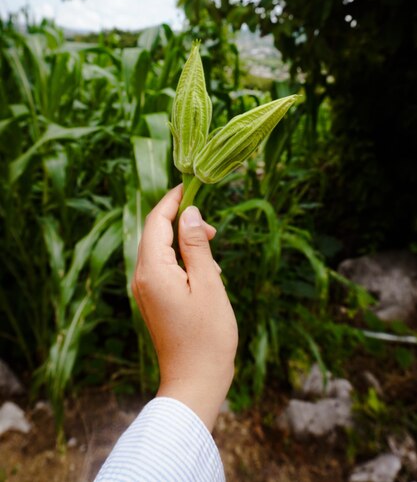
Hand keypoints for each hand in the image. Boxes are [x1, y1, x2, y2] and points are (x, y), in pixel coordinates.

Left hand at [131, 184, 237, 431]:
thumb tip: (189, 212)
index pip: (156, 221)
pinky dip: (183, 261)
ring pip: (161, 250)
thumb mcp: (209, 283)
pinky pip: (164, 268)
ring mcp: (145, 290)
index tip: (191, 185)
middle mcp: (142, 277)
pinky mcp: (153, 300)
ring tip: (213, 255)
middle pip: (156, 233)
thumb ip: (196, 245)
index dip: (172, 200)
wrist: (195, 381)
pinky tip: (206, 274)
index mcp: (153, 269)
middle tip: (213, 230)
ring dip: (185, 243)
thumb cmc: (207, 335)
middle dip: (182, 222)